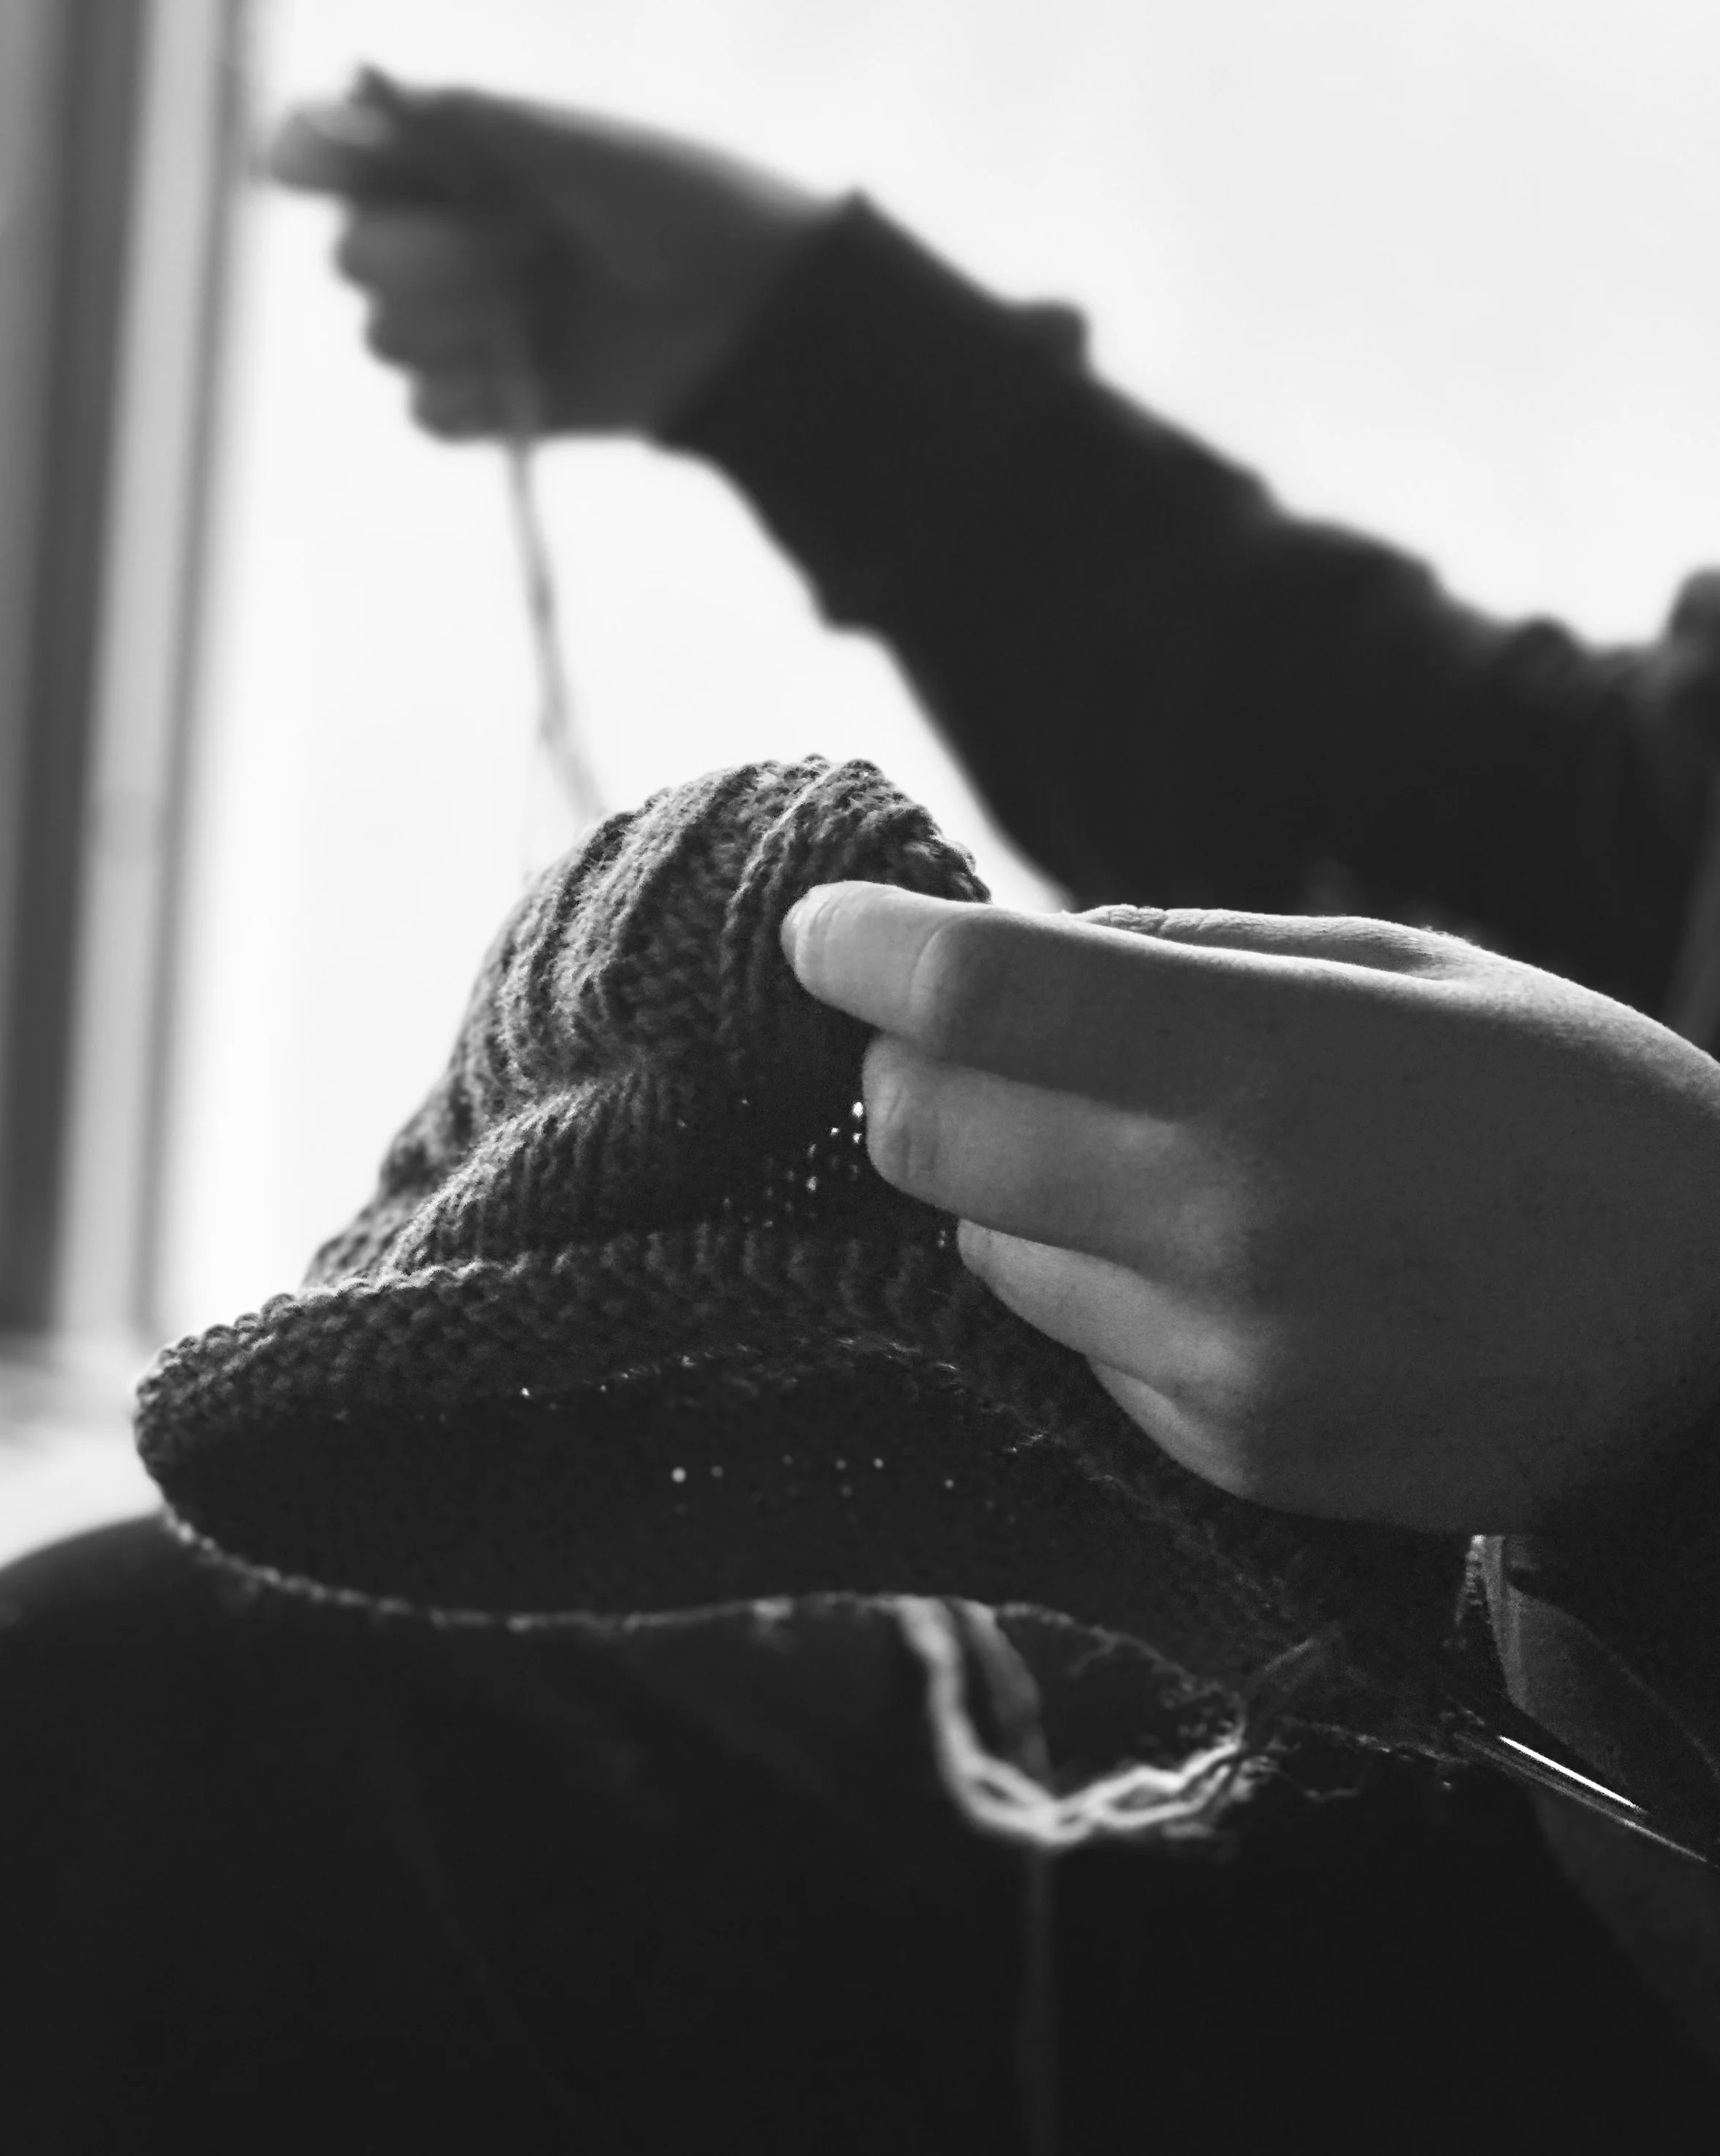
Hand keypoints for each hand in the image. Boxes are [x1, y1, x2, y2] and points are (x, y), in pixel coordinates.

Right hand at [263, 73, 832, 438]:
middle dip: (419, 253)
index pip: (339, 164)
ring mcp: (469, 330)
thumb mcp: (567, 143)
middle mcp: (449, 244)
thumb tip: (346, 90)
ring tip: (537, 303)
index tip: (307, 168)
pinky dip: (466, 396)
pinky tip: (520, 371)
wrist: (755, 309)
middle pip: (353, 260)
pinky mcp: (497, 406)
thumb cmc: (676, 202)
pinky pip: (428, 415)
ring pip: (385, 341)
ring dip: (453, 324)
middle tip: (513, 244)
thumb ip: (454, 121)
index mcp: (456, 167)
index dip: (317, 165)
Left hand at [782, 887, 1719, 1534]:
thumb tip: (1019, 948)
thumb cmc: (1564, 1105)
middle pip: (925, 1133)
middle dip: (906, 1068)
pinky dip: (1086, 1280)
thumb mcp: (1400, 964)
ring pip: (977, 1244)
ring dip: (1002, 1177)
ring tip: (1131, 1145)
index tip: (820, 929)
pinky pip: (1067, 1343)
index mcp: (1269, 1063)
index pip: (980, 999)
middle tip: (965, 1030)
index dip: (864, 950)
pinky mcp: (1227, 1455)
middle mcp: (1221, 1225)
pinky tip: (1204, 1251)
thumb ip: (1185, 948)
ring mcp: (1218, 1362)